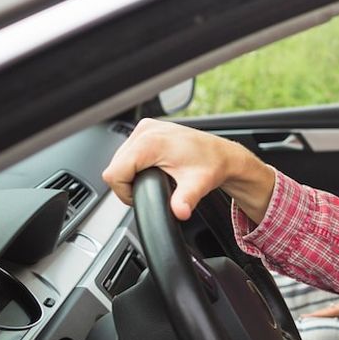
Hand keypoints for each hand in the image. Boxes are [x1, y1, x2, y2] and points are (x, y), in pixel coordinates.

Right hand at [102, 118, 274, 222]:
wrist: (223, 154)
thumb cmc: (212, 165)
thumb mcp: (197, 185)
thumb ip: (186, 200)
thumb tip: (181, 212)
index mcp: (150, 142)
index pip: (114, 173)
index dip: (124, 192)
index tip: (140, 197)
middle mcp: (145, 130)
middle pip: (115, 166)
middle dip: (128, 183)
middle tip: (151, 189)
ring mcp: (146, 127)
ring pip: (120, 158)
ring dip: (131, 173)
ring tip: (152, 179)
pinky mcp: (148, 128)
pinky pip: (129, 150)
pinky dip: (135, 163)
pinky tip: (152, 168)